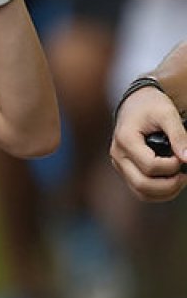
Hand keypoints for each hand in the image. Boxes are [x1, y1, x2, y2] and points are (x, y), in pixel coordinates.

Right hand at [109, 86, 186, 202]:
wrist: (135, 103)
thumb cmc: (151, 106)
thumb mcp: (167, 113)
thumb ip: (179, 135)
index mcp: (125, 140)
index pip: (150, 166)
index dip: (172, 166)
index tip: (183, 156)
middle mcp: (118, 155)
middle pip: (143, 184)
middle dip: (170, 185)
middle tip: (185, 175)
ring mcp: (120, 164)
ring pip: (141, 192)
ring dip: (165, 192)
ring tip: (181, 179)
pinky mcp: (125, 170)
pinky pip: (140, 191)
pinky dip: (158, 193)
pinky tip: (172, 182)